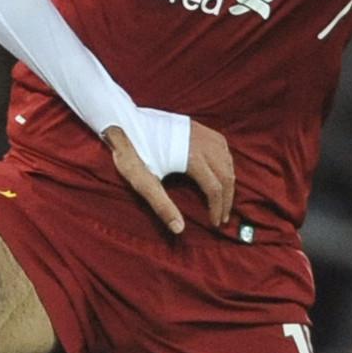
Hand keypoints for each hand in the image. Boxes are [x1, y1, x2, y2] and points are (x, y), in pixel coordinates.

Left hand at [104, 119, 234, 234]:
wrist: (123, 123)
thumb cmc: (132, 153)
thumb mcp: (143, 182)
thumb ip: (162, 205)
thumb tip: (179, 229)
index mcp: (191, 156)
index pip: (215, 188)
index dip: (217, 208)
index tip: (214, 223)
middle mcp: (202, 142)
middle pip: (226, 175)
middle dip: (227, 199)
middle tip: (222, 217)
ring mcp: (202, 132)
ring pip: (227, 160)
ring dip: (228, 182)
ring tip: (223, 200)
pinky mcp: (198, 127)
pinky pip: (222, 147)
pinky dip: (226, 164)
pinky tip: (220, 173)